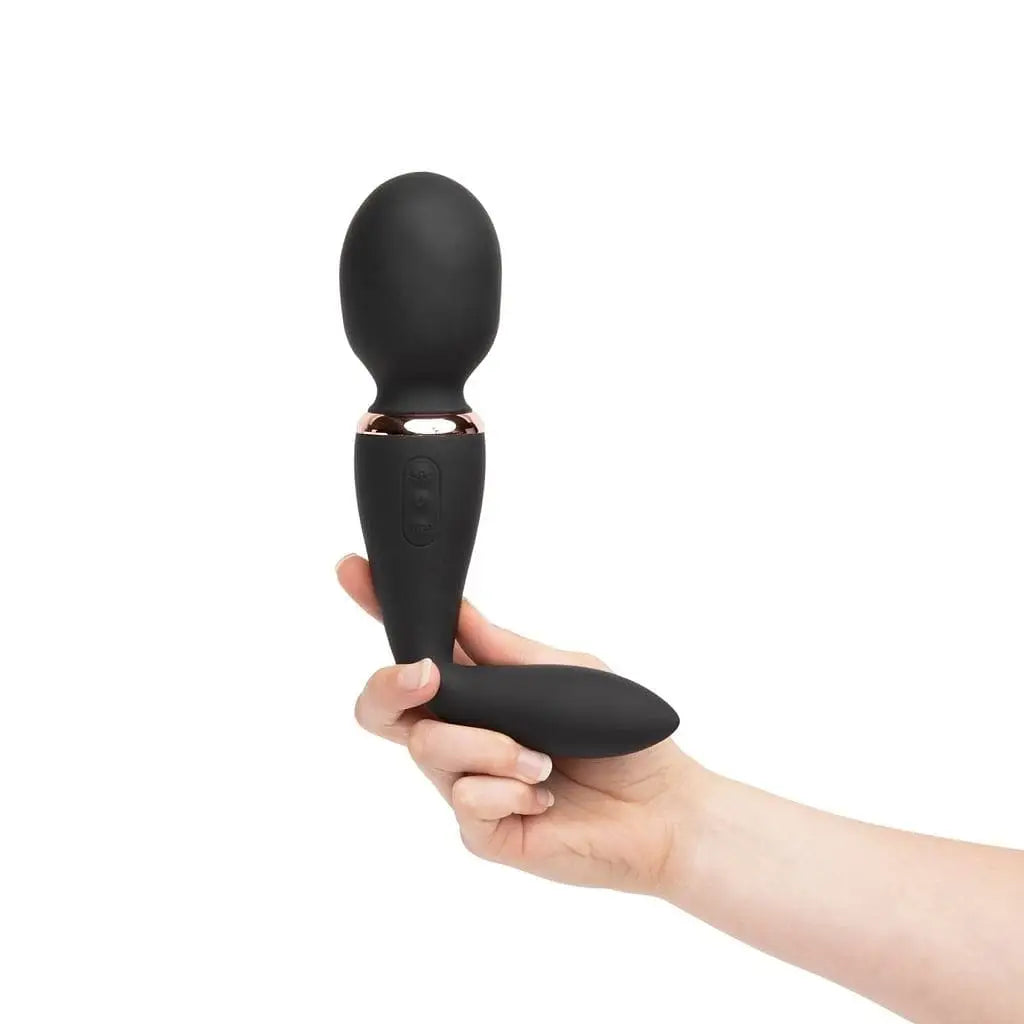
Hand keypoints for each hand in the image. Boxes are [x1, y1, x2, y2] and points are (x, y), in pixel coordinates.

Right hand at [337, 554, 706, 896]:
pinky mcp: (481, 831)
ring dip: (488, 744)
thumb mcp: (563, 673)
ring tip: (541, 760)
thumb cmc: (618, 737)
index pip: (412, 650)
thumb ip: (503, 650)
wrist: (663, 807)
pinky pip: (466, 800)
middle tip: (427, 676)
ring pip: (428, 748)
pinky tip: (544, 795)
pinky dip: (510, 788)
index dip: (377, 610)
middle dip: (390, 684)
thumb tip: (455, 609)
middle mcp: (459, 737)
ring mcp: (465, 785)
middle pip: (381, 709)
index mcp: (475, 693)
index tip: (354, 570)